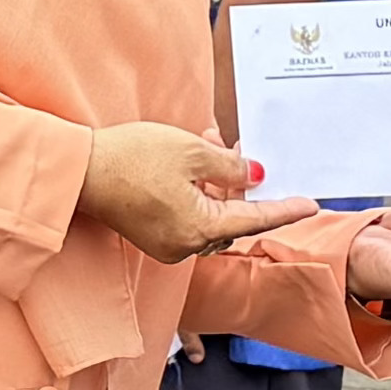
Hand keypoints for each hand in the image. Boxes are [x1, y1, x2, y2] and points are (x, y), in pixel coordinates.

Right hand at [80, 122, 315, 264]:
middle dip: (239, 183)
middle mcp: (186, 245)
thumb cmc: (132, 158)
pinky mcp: (152, 235)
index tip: (309, 205)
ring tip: (210, 143)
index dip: (285, 209)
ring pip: (209, 215)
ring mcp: (167, 244)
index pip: (256, 219)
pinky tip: (191, 162)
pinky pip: (188, 216)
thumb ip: (230, 166)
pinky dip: (196, 192)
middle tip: (240, 149)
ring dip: (216, 183)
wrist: (81, 171)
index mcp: (201, 229)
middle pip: (231, 217)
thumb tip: (255, 175)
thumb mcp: (192, 152)